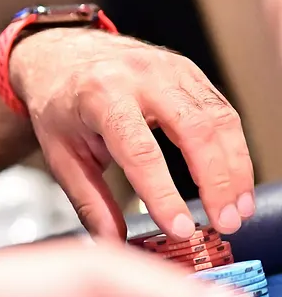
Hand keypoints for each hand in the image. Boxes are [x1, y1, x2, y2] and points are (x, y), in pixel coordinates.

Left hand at [9, 28, 253, 240]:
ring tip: (236, 210)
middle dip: (216, 181)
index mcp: (98, 94)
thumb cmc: (59, 103)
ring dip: (235, 168)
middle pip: (193, 128)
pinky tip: (236, 180)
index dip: (162, 192)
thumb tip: (112, 241)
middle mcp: (138, 75)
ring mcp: (168, 69)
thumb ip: (88, 199)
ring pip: (217, 118)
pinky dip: (235, 148)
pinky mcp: (188, 72)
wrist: (60, 55)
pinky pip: (222, 110)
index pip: (138, 149)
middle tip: (224, 222)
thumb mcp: (59, 152)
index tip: (179, 228)